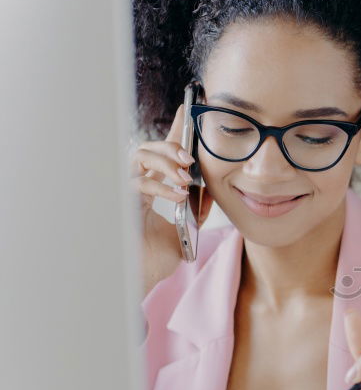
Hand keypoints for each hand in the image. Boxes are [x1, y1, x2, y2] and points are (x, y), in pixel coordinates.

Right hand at [128, 103, 214, 295]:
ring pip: (139, 156)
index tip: (190, 110)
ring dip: (164, 161)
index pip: (164, 153)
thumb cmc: (157, 257)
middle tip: (190, 158)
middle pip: (148, 148)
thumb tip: (211, 190)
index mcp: (153, 188)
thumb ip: (197, 209)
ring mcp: (127, 193)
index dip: (176, 131)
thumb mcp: (187, 230)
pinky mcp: (121, 204)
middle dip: (171, 146)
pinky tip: (176, 195)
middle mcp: (137, 186)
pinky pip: (136, 182)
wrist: (141, 279)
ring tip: (184, 175)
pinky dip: (159, 186)